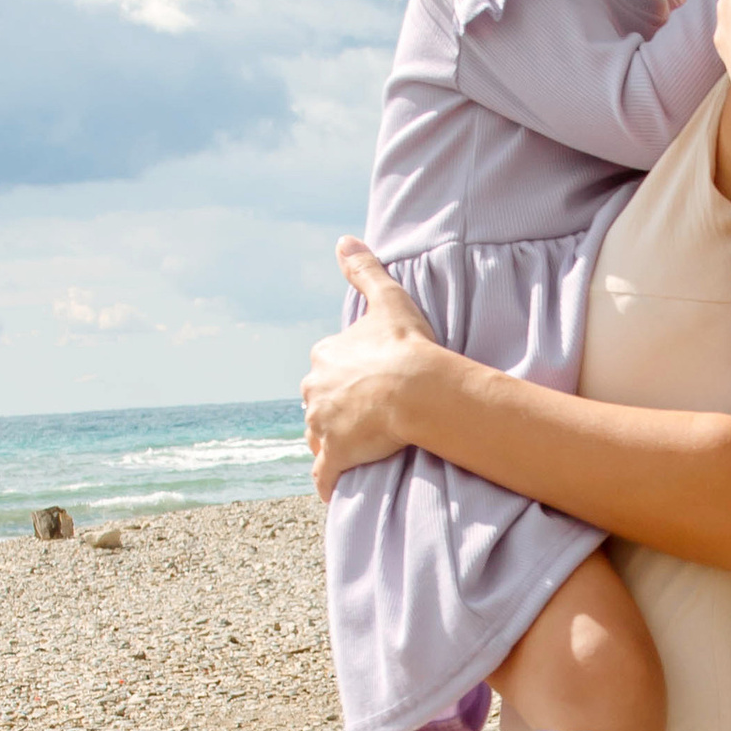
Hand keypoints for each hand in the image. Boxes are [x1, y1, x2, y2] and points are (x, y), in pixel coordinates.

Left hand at [303, 243, 441, 491]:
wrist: (416, 389)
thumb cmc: (406, 344)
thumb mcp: (387, 298)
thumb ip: (363, 269)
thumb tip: (344, 240)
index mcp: (324, 356)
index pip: (327, 368)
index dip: (346, 375)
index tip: (367, 382)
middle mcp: (314, 390)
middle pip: (318, 403)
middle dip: (334, 409)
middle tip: (364, 416)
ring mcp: (321, 425)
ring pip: (318, 436)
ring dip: (332, 442)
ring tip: (357, 448)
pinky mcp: (334, 456)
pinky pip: (324, 475)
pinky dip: (328, 483)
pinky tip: (334, 490)